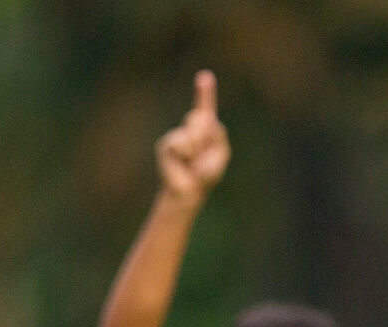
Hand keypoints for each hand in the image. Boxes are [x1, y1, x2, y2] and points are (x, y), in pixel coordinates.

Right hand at [156, 70, 229, 203]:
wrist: (190, 190)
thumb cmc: (206, 173)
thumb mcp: (221, 153)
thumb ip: (217, 134)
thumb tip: (205, 119)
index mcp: (204, 130)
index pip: (205, 108)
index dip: (205, 93)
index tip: (205, 76)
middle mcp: (189, 129)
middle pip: (202, 117)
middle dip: (206, 135)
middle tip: (203, 154)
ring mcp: (177, 135)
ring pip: (193, 132)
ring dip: (197, 148)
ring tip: (193, 161)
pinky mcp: (166, 144)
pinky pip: (181, 142)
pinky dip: (186, 153)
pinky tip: (182, 162)